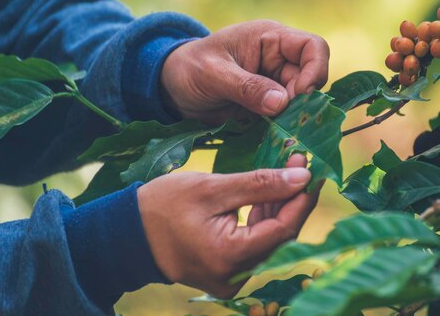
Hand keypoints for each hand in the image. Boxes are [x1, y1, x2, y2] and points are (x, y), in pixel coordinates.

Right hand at [137, 155, 319, 297]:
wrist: (127, 233)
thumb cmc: (163, 206)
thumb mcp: (212, 188)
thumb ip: (260, 183)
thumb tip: (302, 176)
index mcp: (230, 256)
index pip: (283, 228)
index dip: (302, 198)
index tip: (313, 169)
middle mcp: (235, 275)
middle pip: (280, 235)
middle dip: (293, 198)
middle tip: (300, 162)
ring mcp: (231, 277)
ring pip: (270, 239)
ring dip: (279, 206)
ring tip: (286, 170)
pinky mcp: (226, 271)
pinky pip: (255, 244)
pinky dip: (262, 218)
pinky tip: (268, 193)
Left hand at [161, 20, 329, 122]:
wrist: (171, 88)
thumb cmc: (188, 68)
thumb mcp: (212, 74)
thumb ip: (246, 86)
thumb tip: (282, 102)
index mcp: (270, 39)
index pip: (312, 47)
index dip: (315, 69)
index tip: (300, 95)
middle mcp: (279, 60)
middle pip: (311, 79)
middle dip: (302, 101)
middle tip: (283, 121)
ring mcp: (275, 85)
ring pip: (302, 102)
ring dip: (294, 119)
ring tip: (278, 133)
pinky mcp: (268, 107)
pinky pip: (287, 119)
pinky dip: (284, 130)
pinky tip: (273, 139)